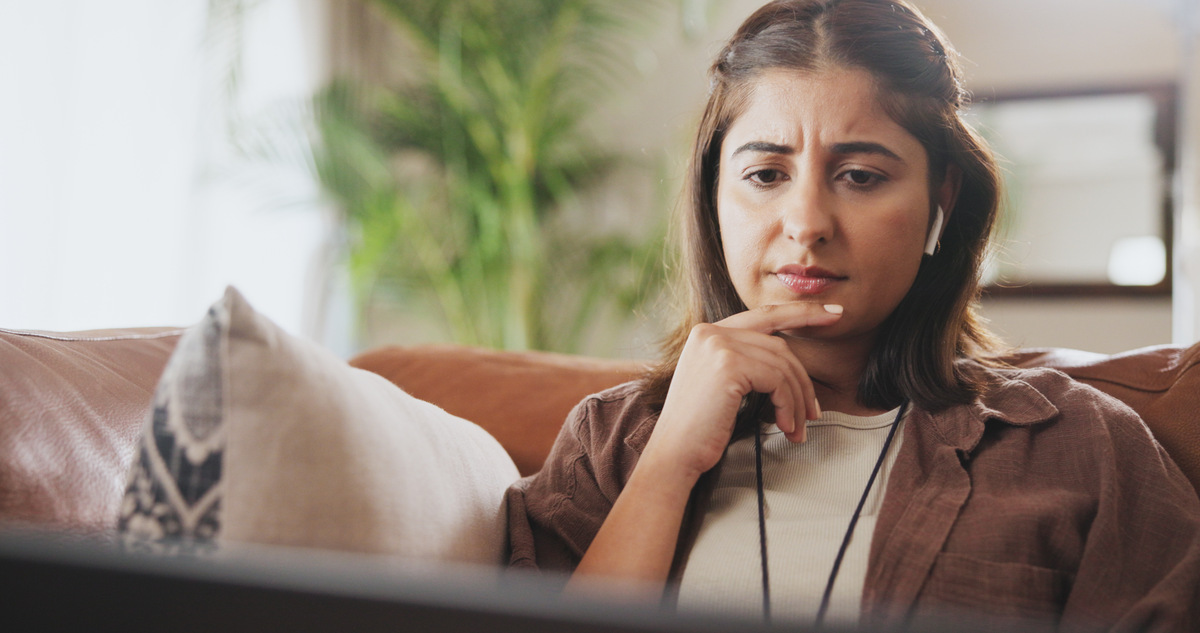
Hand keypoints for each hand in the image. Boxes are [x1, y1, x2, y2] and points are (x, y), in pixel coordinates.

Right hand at [645, 302, 842, 484]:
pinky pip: (777, 380)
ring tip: (798, 429)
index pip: (764, 315)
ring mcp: (718, 345)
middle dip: (803, 381)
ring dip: (798, 400)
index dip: (802, 312)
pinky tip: (785, 426)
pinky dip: (789, 405)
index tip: (833, 314)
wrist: (675, 454)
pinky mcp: (728, 365)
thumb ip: (746, 362)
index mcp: (707, 332)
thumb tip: (790, 365)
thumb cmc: (700, 429)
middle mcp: (710, 332)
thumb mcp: (721, 385)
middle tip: (815, 412)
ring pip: (782, 365)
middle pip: (778, 346)